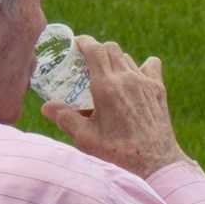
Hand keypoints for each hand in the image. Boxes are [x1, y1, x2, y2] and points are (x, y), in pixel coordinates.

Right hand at [40, 34, 187, 176]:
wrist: (155, 161)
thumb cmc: (118, 152)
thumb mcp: (86, 138)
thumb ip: (65, 118)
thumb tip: (46, 106)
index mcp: (106, 86)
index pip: (94, 49)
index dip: (84, 42)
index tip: (76, 44)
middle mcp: (126, 78)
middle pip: (110, 48)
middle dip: (97, 49)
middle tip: (87, 62)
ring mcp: (144, 82)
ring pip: (127, 58)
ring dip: (115, 60)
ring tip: (107, 75)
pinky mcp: (158, 89)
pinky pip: (150, 65)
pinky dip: (141, 66)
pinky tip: (135, 77)